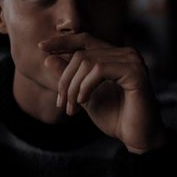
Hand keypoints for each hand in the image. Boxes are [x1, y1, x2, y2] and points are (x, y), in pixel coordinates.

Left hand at [39, 32, 166, 153]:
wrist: (135, 137)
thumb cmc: (114, 116)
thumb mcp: (82, 95)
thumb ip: (69, 77)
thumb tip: (47, 58)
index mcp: (113, 56)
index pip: (84, 39)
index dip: (62, 42)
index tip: (41, 47)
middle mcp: (124, 53)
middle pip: (81, 54)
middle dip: (65, 80)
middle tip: (61, 104)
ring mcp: (132, 60)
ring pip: (87, 61)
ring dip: (73, 87)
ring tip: (71, 108)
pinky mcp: (135, 71)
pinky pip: (99, 69)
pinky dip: (85, 87)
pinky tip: (83, 102)